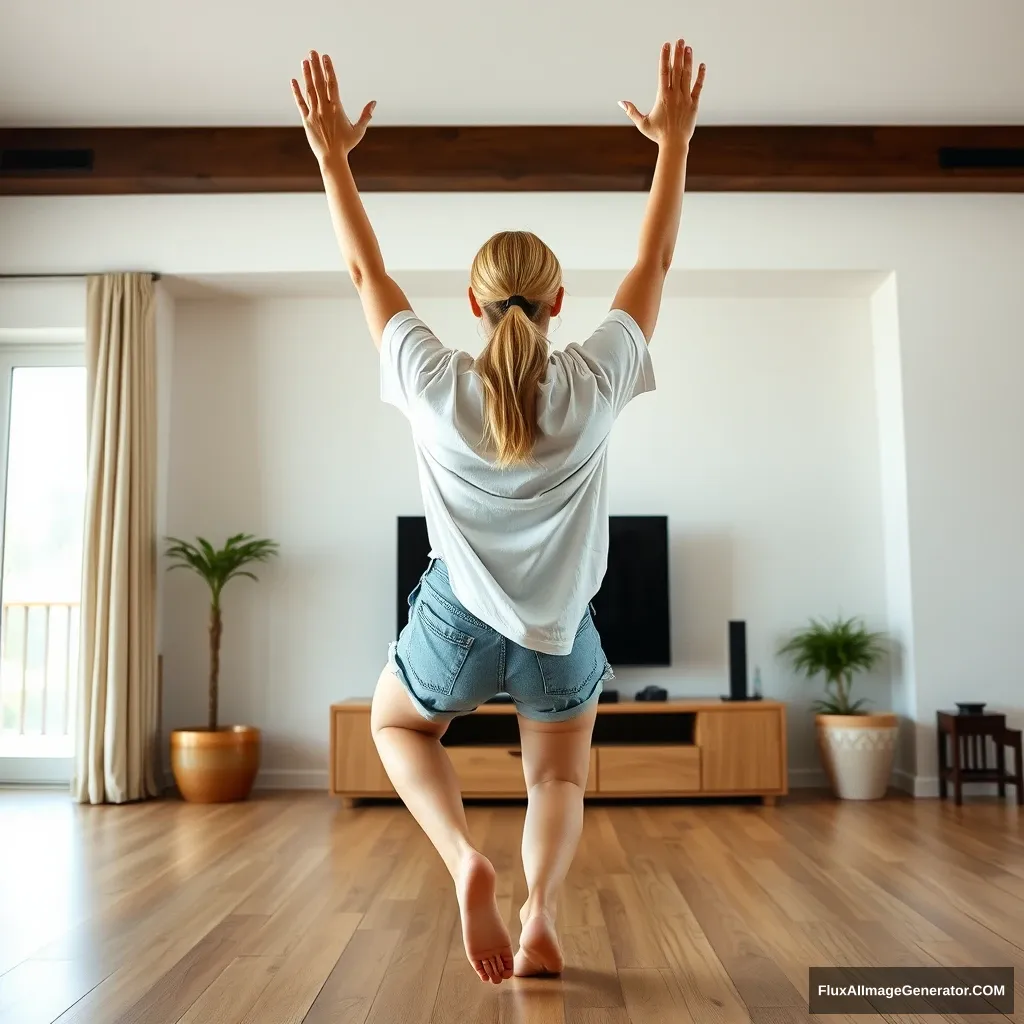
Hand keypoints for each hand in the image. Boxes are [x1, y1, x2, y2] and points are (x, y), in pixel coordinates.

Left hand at [291, 50, 374, 164]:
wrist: (332, 158)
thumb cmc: (346, 145)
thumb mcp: (359, 130)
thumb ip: (366, 115)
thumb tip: (374, 102)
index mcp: (337, 108)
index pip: (332, 84)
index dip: (329, 69)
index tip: (326, 57)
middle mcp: (324, 108)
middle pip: (319, 82)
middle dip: (316, 66)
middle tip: (312, 52)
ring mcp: (314, 113)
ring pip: (309, 90)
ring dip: (307, 74)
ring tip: (305, 61)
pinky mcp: (306, 120)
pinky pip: (300, 103)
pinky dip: (297, 92)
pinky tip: (294, 81)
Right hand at [620, 40, 704, 148]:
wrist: (674, 145)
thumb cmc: (657, 135)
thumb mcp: (642, 123)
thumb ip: (632, 111)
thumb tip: (621, 102)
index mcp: (662, 96)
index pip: (664, 72)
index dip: (665, 57)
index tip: (666, 45)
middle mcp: (675, 94)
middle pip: (676, 70)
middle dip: (678, 54)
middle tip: (679, 40)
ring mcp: (685, 98)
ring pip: (687, 75)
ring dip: (688, 61)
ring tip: (688, 48)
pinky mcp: (694, 104)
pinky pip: (698, 87)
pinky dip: (700, 76)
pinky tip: (701, 65)